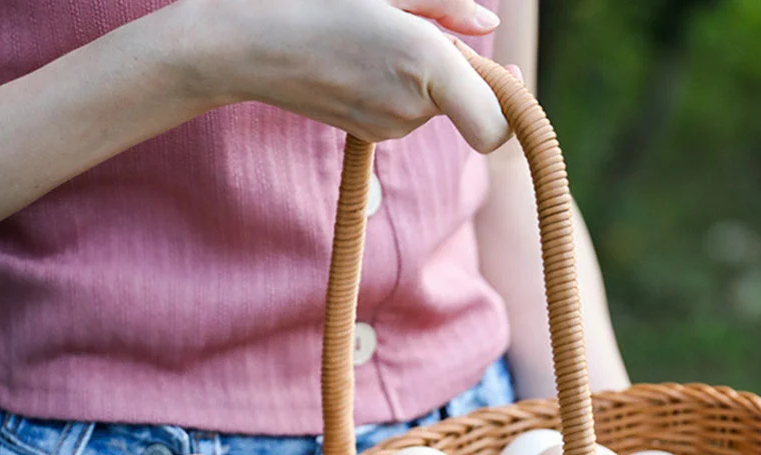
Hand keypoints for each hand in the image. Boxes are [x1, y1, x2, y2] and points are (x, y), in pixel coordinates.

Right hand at [169, 0, 509, 150]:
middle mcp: (413, 109)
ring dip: (426, 75)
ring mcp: (391, 129)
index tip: (507, 77)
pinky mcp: (372, 135)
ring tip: (378, 38)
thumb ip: (447, 6)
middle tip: (421, 30)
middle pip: (469, 105)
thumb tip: (488, 25)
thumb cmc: (315, 2)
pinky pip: (409, 111)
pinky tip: (364, 58)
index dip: (511, 109)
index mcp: (428, 67)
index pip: (495, 127)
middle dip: (461, 71)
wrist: (250, 46)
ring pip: (437, 105)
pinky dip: (403, 87)